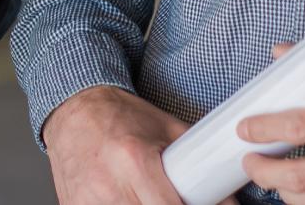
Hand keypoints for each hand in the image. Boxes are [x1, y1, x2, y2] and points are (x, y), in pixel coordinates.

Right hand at [44, 85, 228, 204]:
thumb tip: (231, 196)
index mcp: (135, 160)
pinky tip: (126, 200)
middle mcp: (109, 185)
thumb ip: (197, 159)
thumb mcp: (165, 130)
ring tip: (147, 197)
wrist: (74, 109)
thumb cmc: (120, 117)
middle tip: (172, 199)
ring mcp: (88, 202)